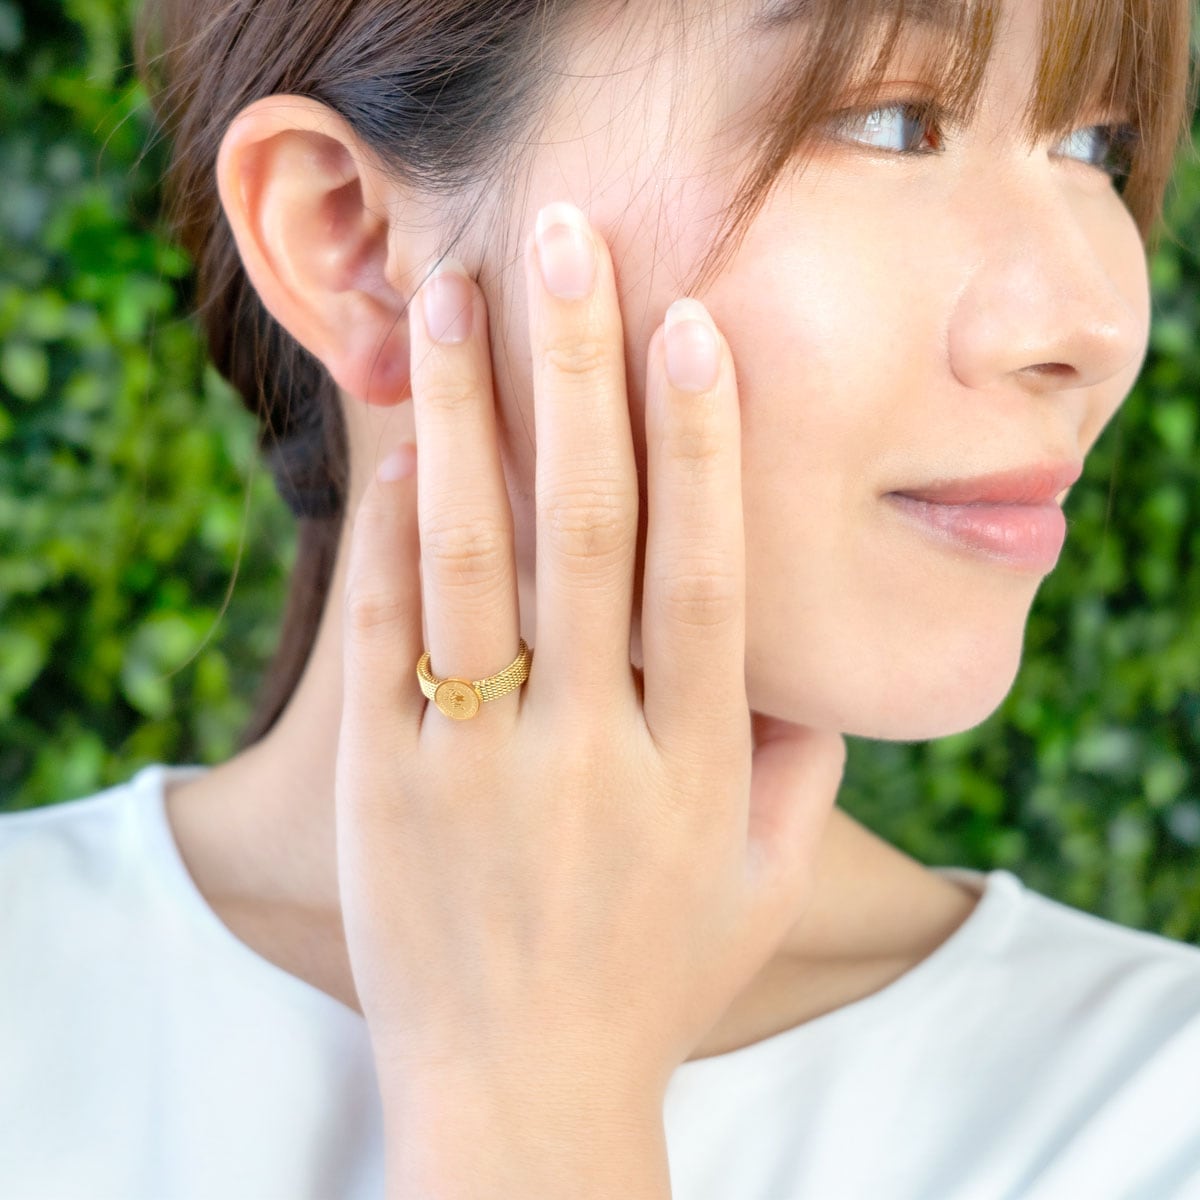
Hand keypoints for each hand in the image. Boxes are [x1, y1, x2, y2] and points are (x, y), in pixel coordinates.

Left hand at [335, 202, 845, 1113]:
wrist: (519, 1094)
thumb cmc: (657, 976)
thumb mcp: (763, 883)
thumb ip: (797, 760)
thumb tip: (805, 642)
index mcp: (695, 766)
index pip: (703, 572)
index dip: (701, 443)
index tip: (690, 327)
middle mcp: (590, 751)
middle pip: (588, 534)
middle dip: (580, 377)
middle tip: (568, 244)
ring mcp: (477, 769)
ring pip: (470, 562)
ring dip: (467, 418)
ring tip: (454, 297)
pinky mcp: (383, 790)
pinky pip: (381, 636)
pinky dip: (385, 527)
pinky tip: (395, 432)